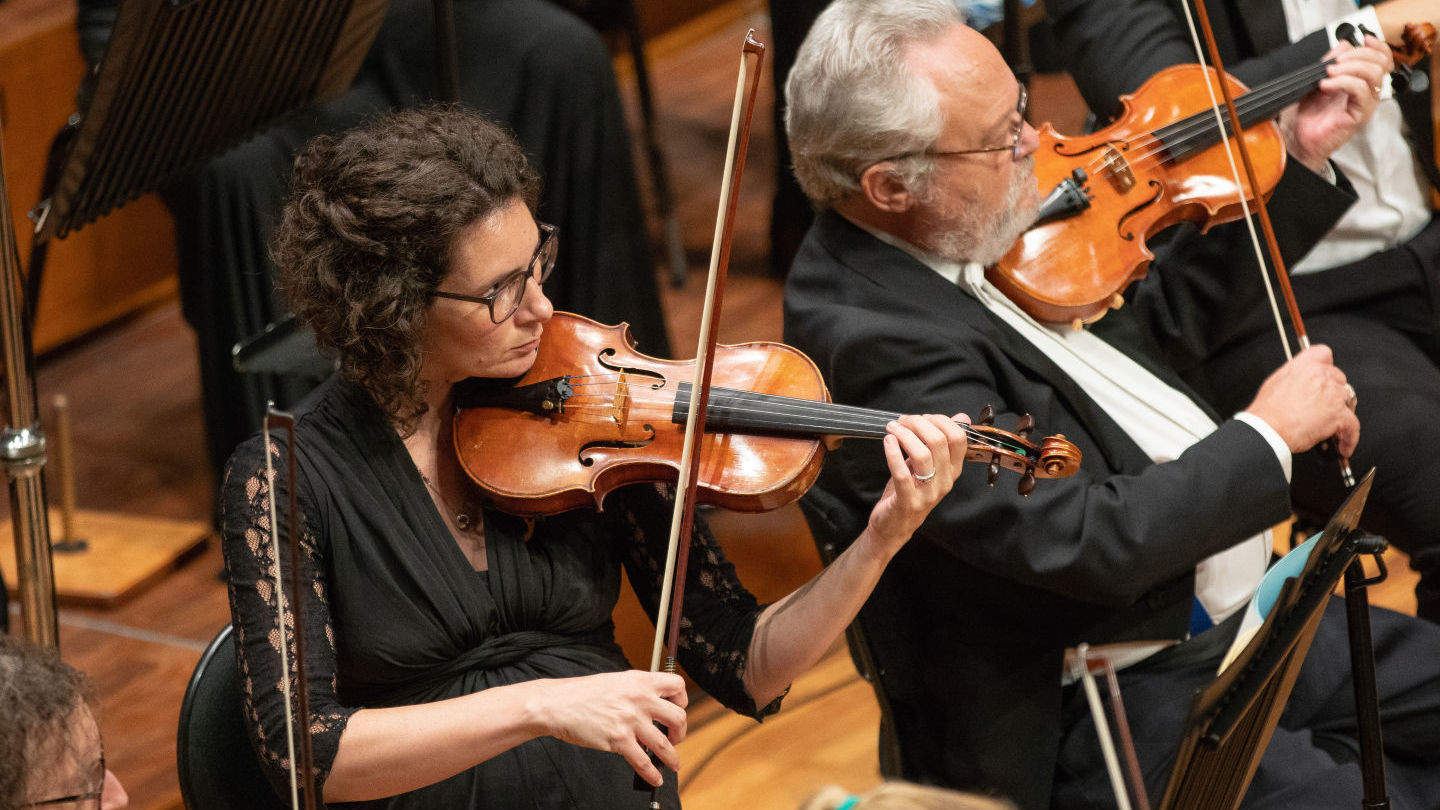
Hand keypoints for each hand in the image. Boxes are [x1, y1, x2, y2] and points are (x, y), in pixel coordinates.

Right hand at [526, 670, 687, 785]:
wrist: (558, 704)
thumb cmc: (583, 694)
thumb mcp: (616, 681)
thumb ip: (637, 690)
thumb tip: (653, 705)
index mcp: (640, 681)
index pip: (677, 687)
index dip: (682, 700)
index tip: (678, 710)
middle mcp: (639, 699)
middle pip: (678, 717)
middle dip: (681, 732)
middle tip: (675, 738)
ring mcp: (630, 720)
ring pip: (665, 744)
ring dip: (672, 758)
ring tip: (673, 764)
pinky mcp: (618, 740)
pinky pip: (643, 762)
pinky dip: (652, 774)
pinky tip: (655, 778)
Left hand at [866, 413, 969, 555]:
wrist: (895, 525)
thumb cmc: (910, 490)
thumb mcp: (929, 464)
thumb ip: (940, 442)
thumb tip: (962, 417)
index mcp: (953, 470)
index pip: (959, 438)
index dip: (940, 420)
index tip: (921, 417)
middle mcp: (945, 481)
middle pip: (939, 441)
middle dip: (918, 424)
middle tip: (902, 421)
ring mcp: (928, 493)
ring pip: (922, 455)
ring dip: (905, 435)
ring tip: (892, 429)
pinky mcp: (909, 501)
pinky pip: (902, 473)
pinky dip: (893, 453)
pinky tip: (887, 441)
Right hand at [1244, 344, 1359, 455]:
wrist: (1268, 428)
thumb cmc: (1267, 412)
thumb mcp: (1274, 382)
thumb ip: (1292, 377)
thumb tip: (1298, 383)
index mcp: (1304, 365)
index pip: (1324, 353)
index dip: (1325, 365)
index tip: (1324, 375)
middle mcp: (1321, 376)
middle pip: (1339, 379)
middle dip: (1334, 392)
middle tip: (1326, 406)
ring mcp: (1333, 394)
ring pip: (1349, 400)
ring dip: (1343, 413)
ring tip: (1335, 428)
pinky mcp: (1339, 414)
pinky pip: (1353, 426)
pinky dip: (1349, 438)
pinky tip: (1343, 445)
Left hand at [1281, 36, 1393, 172]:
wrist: (1295, 138)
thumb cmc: (1305, 115)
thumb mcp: (1316, 80)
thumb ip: (1330, 62)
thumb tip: (1343, 45)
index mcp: (1359, 82)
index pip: (1381, 59)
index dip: (1377, 46)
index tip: (1363, 38)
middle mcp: (1366, 92)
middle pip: (1380, 63)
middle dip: (1358, 55)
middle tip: (1336, 61)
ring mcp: (1364, 104)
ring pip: (1373, 75)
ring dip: (1350, 67)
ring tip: (1330, 72)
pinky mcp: (1359, 116)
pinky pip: (1361, 92)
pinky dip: (1343, 83)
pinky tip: (1326, 85)